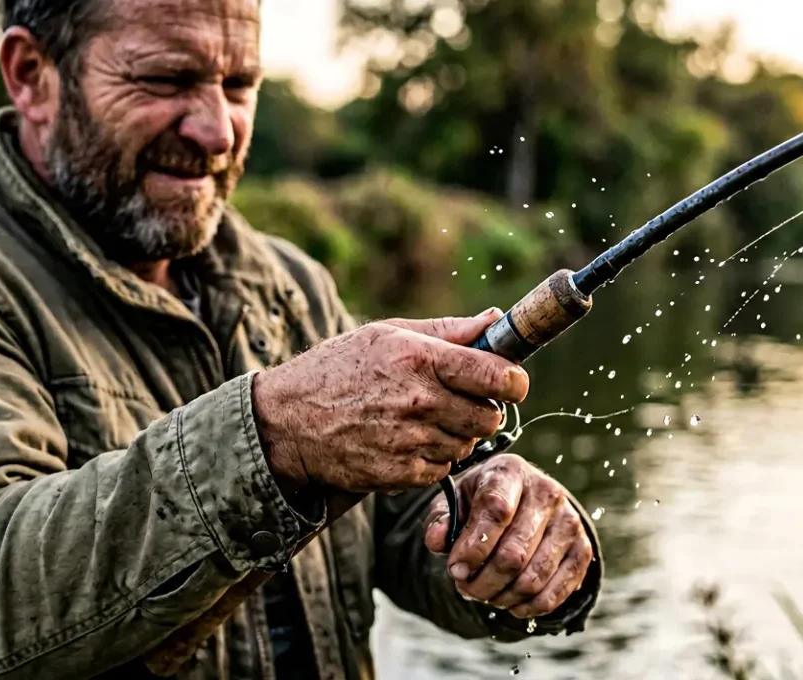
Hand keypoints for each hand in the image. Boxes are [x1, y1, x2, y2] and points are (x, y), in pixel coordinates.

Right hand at [251, 309, 528, 492]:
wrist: (287, 421)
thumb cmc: (338, 369)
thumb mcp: (388, 334)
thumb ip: (448, 331)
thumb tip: (496, 320)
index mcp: (420, 358)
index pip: (499, 376)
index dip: (514, 382)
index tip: (510, 383)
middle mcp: (420, 400)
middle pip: (490, 416)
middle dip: (483, 410)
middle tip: (459, 402)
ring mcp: (411, 439)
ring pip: (467, 445)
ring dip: (456, 436)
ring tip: (422, 420)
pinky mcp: (400, 473)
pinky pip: (442, 469)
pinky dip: (432, 459)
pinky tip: (407, 441)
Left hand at [423, 454, 593, 618]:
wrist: (525, 500)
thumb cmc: (482, 501)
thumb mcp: (456, 501)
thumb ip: (440, 520)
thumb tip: (437, 542)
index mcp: (511, 472)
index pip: (496, 511)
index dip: (473, 548)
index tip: (455, 569)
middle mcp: (547, 493)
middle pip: (513, 554)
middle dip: (482, 581)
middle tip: (465, 587)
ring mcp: (569, 522)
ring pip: (532, 579)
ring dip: (500, 596)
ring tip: (483, 593)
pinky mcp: (582, 550)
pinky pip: (554, 594)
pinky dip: (526, 607)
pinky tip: (509, 602)